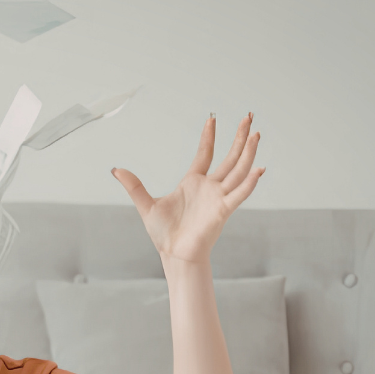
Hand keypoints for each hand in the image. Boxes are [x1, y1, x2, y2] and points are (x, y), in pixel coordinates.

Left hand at [111, 113, 265, 264]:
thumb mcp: (146, 205)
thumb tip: (116, 170)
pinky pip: (239, 195)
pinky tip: (258, 170)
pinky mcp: (223, 211)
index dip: (209, 136)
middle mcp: (209, 188)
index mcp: (192, 183)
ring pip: (238, 170)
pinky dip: (249, 183)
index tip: (212, 119)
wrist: (174, 255)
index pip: (204, 154)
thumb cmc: (164, 234)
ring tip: (257, 135)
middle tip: (248, 118)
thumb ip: (134, 186)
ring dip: (248, 153)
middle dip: (239, 138)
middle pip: (229, 157)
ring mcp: (218, 198)